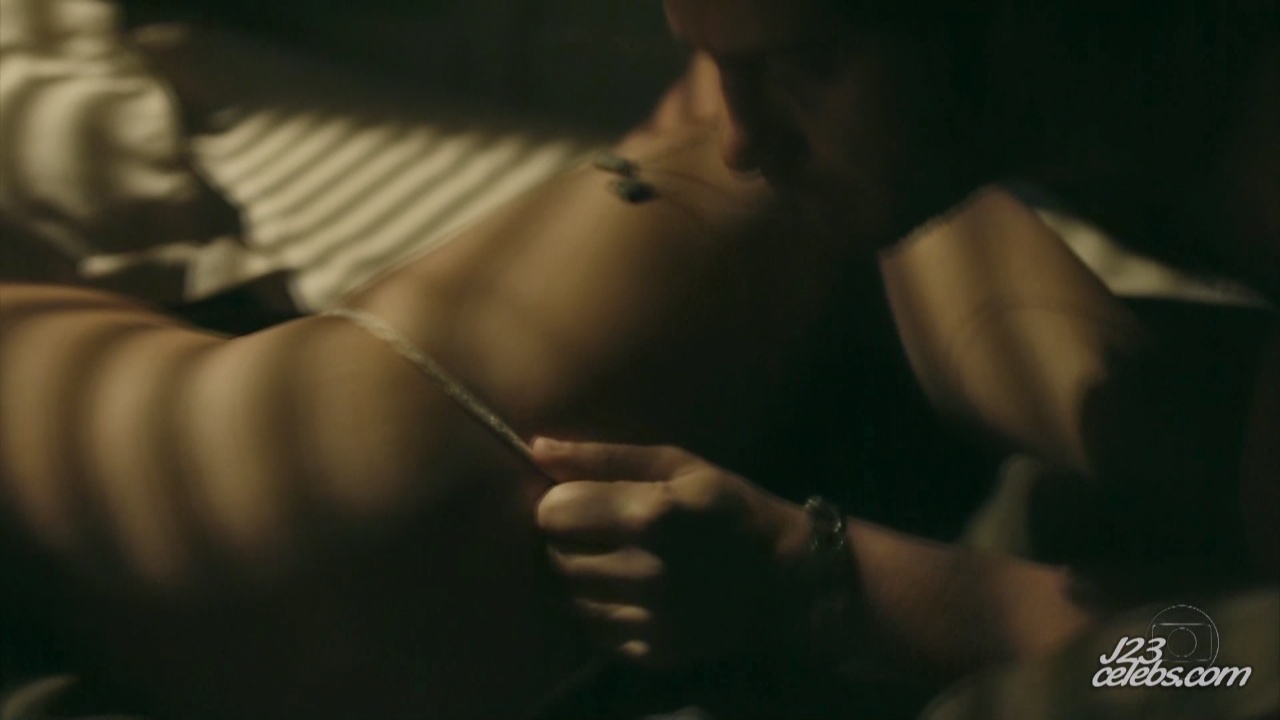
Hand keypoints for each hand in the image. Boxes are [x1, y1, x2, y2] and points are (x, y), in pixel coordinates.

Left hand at [532, 438, 812, 667]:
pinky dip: (595, 611)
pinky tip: (623, 592)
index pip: (553, 512)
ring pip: (566, 598)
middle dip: (564, 540)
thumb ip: (603, 457)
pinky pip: (590, 631)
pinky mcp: (650, 653)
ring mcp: (648, 619)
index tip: (581, 501)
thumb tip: (534, 448)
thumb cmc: (729, 509)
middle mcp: (645, 572)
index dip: (560, 503)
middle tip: (593, 531)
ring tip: (607, 560)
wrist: (785, 582)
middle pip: (555, 556)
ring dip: (575, 577)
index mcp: (651, 515)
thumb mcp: (678, 465)